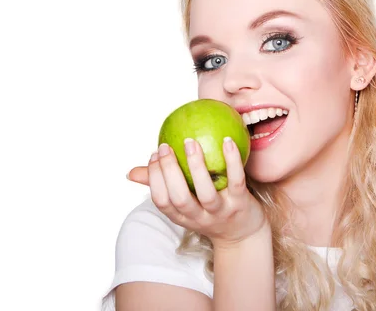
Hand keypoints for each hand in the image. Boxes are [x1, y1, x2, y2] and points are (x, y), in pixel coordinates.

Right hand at [127, 138, 267, 246]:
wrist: (245, 235)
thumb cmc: (210, 212)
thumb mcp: (186, 205)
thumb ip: (163, 185)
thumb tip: (131, 172)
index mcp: (182, 217)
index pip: (161, 201)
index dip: (154, 179)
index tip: (153, 155)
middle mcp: (200, 217)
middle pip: (179, 198)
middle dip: (169, 172)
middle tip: (165, 147)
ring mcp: (221, 212)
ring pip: (206, 193)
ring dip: (196, 166)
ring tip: (190, 142)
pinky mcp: (241, 203)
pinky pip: (236, 181)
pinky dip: (232, 161)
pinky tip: (227, 140)